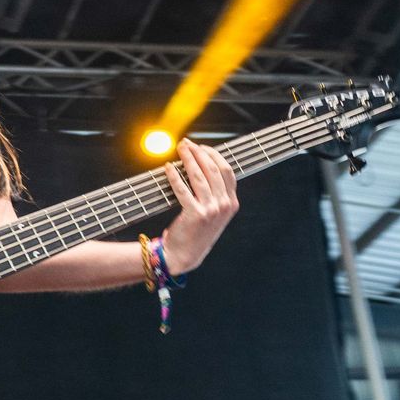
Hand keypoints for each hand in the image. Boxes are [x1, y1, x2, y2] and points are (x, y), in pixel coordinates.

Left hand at [160, 138, 237, 275]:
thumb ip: (214, 192)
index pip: (226, 171)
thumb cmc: (196, 231)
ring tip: (179, 149)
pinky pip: (182, 189)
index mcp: (231, 203)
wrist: (185, 255)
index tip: (201, 147)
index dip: (213, 155)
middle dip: (199, 152)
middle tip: (186, 144)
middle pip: (213, 169)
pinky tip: (168, 168)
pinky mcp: (195, 215)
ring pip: (199, 176)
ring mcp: (211, 210)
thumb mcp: (214, 212)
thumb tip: (202, 163)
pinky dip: (174, 176)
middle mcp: (224, 205)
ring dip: (187, 159)